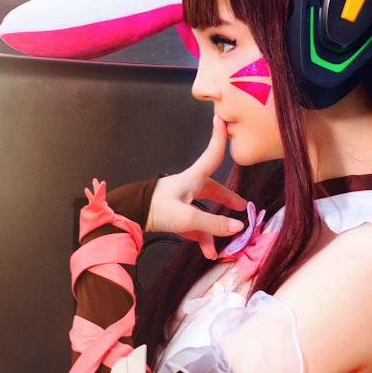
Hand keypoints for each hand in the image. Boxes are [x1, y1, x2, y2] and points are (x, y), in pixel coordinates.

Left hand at [145, 124, 245, 258]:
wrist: (129, 217)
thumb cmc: (157, 209)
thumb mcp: (188, 217)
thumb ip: (213, 223)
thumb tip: (238, 227)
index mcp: (192, 179)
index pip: (212, 155)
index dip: (219, 139)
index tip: (223, 120)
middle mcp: (188, 188)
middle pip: (213, 190)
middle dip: (227, 199)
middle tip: (242, 207)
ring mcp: (180, 202)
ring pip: (203, 211)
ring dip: (214, 228)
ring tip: (225, 243)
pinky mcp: (173, 216)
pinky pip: (193, 225)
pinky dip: (201, 237)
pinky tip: (208, 251)